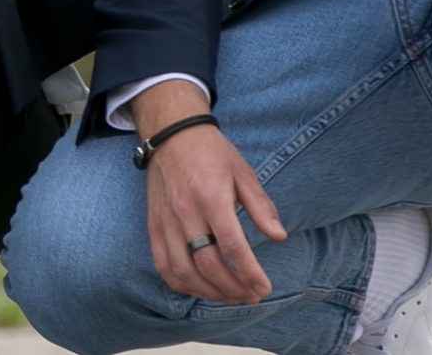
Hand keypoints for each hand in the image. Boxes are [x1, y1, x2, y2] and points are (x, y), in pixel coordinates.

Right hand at [133, 81, 285, 303]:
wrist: (171, 136)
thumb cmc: (212, 154)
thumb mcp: (244, 173)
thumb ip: (261, 207)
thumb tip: (279, 236)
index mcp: (212, 198)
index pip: (232, 247)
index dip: (250, 273)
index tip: (264, 288)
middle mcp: (185, 213)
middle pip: (208, 265)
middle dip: (233, 288)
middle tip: (251, 295)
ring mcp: (165, 222)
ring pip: (184, 271)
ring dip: (209, 291)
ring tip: (230, 296)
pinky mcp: (153, 227)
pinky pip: (163, 266)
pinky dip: (182, 284)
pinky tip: (200, 288)